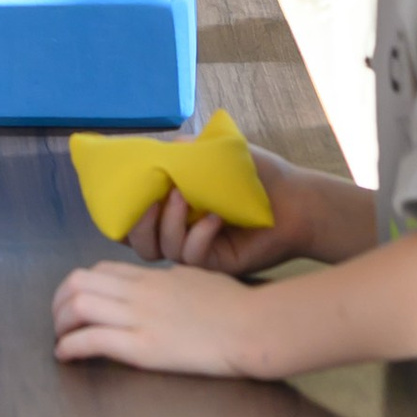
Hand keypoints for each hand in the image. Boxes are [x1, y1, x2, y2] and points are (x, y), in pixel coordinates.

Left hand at [53, 257, 272, 375]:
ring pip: (78, 306)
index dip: (79, 286)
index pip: (99, 270)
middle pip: (79, 282)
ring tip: (60, 340)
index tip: (76, 303)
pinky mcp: (144, 347)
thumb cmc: (234, 304)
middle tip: (60, 323)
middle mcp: (138, 292)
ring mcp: (139, 317)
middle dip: (59, 303)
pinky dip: (70, 346)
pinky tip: (65, 356)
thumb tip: (161, 285)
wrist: (252, 326)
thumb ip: (170, 281)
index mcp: (151, 277)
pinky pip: (93, 340)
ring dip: (59, 324)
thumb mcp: (195, 278)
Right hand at [118, 160, 300, 278]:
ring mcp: (197, 250)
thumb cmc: (255, 175)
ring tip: (185, 197)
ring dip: (168, 223)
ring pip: (162, 250)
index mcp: (174, 206)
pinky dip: (198, 236)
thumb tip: (160, 151)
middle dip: (137, 224)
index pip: (134, 217)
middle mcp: (180, 231)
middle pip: (139, 243)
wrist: (294, 199)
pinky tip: (216, 218)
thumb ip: (185, 151)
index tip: (123, 192)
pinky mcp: (216, 265)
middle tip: (152, 200)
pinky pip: (193, 257)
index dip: (122, 211)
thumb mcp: (215, 153)